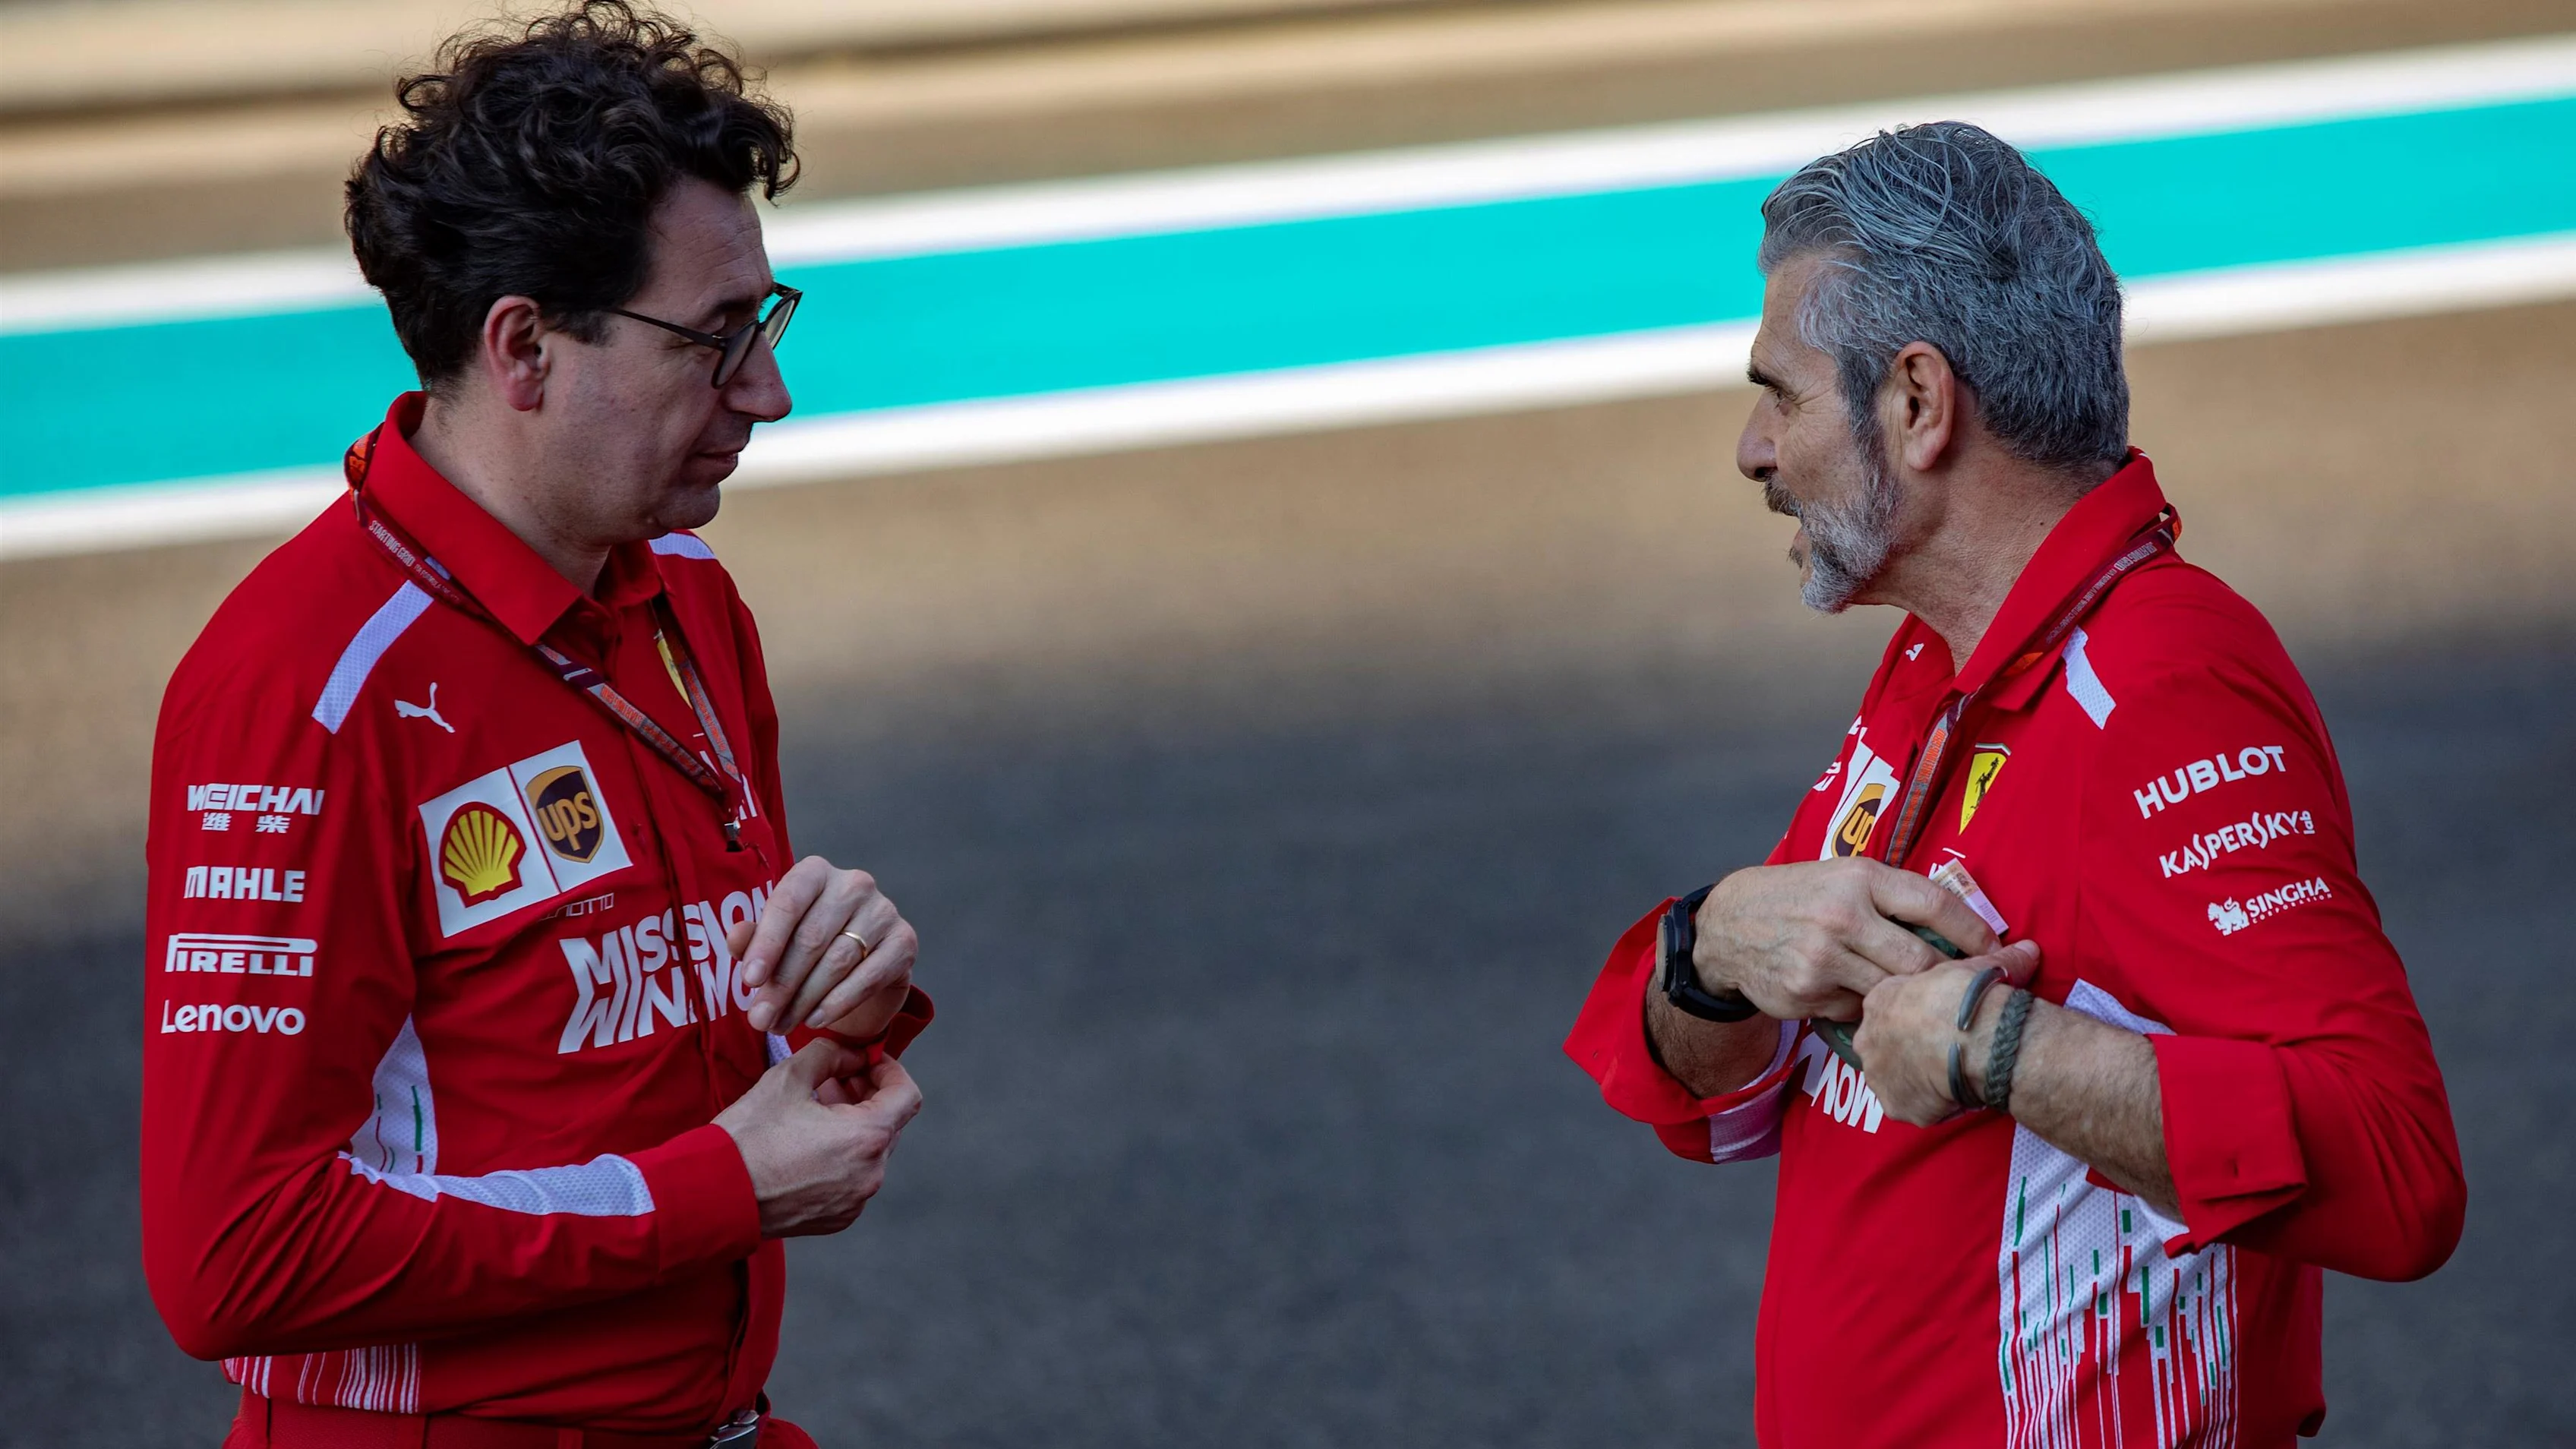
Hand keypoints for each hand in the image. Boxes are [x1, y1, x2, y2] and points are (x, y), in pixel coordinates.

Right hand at [715, 1040, 923, 1236]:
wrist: (713, 1195)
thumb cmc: (749, 1136)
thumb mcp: (789, 1076)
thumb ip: (831, 1054)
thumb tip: (852, 1056)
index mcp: (867, 1138)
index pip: (908, 1095)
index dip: (890, 1070)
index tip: (867, 1061)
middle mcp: (871, 1174)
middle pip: (889, 1123)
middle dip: (866, 1095)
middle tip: (833, 1079)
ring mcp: (855, 1201)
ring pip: (870, 1151)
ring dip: (853, 1125)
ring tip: (815, 1109)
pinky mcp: (838, 1218)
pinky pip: (853, 1178)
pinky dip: (842, 1157)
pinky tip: (807, 1145)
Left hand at [727, 855, 917, 1035]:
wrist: (861, 967)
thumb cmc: (810, 948)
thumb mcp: (775, 942)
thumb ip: (753, 938)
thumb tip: (735, 938)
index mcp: (815, 873)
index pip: (788, 902)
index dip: (766, 943)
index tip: (748, 981)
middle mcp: (853, 884)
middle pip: (811, 937)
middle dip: (781, 984)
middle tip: (760, 1019)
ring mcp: (883, 911)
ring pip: (838, 960)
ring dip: (805, 999)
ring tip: (781, 1025)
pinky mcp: (905, 940)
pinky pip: (869, 976)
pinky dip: (839, 1002)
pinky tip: (816, 1020)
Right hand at [1692, 858, 2001, 1022]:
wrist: (1728, 926)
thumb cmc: (1800, 896)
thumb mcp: (1843, 876)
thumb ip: (1893, 896)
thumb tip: (1961, 926)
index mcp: (1859, 879)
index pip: (1934, 904)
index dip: (1974, 932)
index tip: (1999, 950)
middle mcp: (1842, 917)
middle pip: (1921, 961)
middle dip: (1950, 979)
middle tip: (1970, 988)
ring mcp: (1822, 959)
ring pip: (1892, 992)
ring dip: (1906, 997)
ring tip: (1917, 996)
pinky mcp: (1806, 994)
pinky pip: (1856, 1010)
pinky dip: (1864, 1006)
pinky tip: (1853, 993)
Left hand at [1853, 940, 2041, 1126]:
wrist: (1976, 1040)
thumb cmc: (1970, 997)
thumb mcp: (1982, 968)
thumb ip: (2000, 960)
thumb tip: (2029, 949)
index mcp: (1880, 1000)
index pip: (1891, 1010)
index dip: (1918, 1018)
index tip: (1942, 1024)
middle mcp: (1868, 1038)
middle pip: (1886, 1046)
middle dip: (1911, 1050)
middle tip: (1947, 1052)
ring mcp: (1878, 1075)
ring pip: (1896, 1079)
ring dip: (1919, 1079)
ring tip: (1953, 1075)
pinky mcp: (1896, 1106)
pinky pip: (1912, 1107)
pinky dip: (1931, 1105)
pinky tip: (1954, 1095)